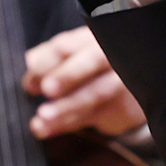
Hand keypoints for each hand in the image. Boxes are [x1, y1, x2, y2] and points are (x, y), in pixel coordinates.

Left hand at [23, 27, 143, 137]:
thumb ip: (51, 56)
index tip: (30, 81)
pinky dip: (67, 124)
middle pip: (91, 62)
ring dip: (66, 107)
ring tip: (43, 117)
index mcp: (95, 37)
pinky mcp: (123, 108)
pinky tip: (46, 129)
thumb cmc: (94, 66)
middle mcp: (112, 55)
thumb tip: (31, 61)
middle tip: (47, 88)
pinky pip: (93, 117)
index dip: (46, 62)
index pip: (69, 44)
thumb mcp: (74, 53)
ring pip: (93, 94)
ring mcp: (122, 82)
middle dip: (68, 75)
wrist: (135, 87)